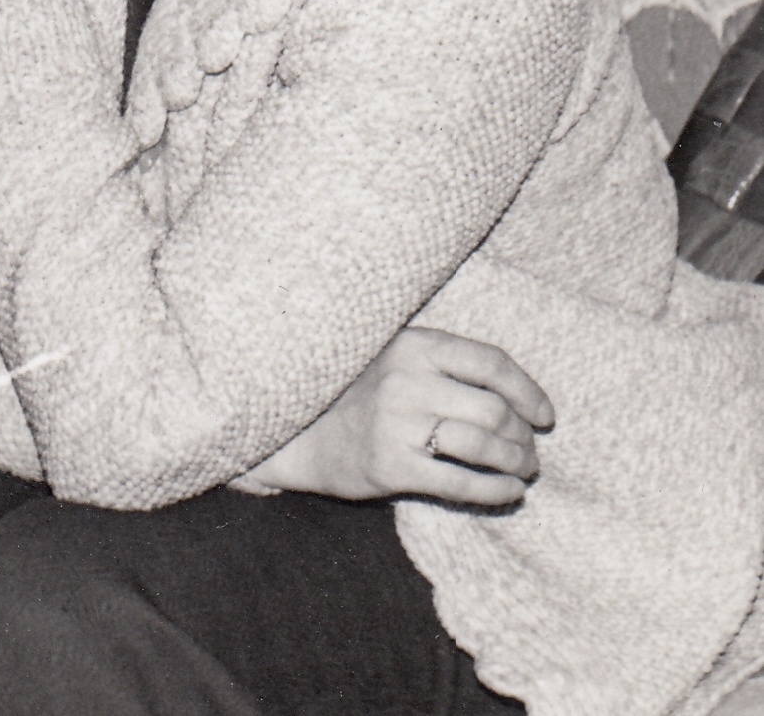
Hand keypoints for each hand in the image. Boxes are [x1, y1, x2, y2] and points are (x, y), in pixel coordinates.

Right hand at [236, 327, 554, 507]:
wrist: (295, 434)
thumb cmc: (355, 397)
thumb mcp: (393, 361)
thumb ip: (443, 367)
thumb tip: (519, 401)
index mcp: (411, 346)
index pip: (490, 363)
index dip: (528, 392)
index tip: (545, 416)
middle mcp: (406, 380)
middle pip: (493, 409)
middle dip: (523, 437)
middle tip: (529, 453)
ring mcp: (397, 423)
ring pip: (484, 445)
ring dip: (515, 463)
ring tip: (522, 471)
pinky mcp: (390, 465)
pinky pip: (462, 481)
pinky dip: (496, 490)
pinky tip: (508, 493)